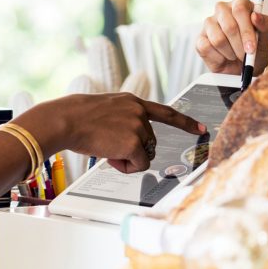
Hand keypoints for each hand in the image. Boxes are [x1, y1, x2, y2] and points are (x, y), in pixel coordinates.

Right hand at [17, 93, 204, 174]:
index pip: (165, 112)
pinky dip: (125, 167)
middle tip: (109, 146)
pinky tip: (109, 156)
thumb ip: (123, 119)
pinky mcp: (135, 142)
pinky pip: (138, 165)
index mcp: (132, 102)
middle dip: (133, 149)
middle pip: (150, 142)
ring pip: (144, 155)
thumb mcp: (106, 110)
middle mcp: (139, 112)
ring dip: (127, 158)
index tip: (201, 128)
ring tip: (106, 148)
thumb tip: (131, 142)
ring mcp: (139, 126)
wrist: (67, 120)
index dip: (185, 122)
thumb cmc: (78, 117)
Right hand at [196, 0, 267, 74]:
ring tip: (235, 55)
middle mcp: (222, 9)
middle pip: (229, 25)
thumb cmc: (255, 51)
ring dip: (230, 53)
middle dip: (239, 45)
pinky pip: (207, 48)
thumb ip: (265, 26)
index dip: (246, 30)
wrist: (242, 69)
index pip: (240, 8)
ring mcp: (209, 22)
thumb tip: (255, 16)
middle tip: (246, 56)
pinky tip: (224, 57)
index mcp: (240, 4)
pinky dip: (219, 58)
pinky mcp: (200, 38)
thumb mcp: (266, 39)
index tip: (251, 48)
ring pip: (218, 39)